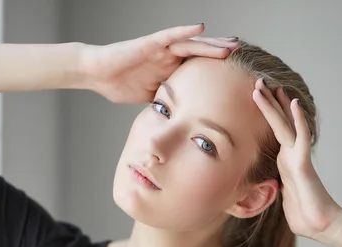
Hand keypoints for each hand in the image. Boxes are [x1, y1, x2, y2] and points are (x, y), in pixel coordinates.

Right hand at [80, 23, 239, 103]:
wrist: (98, 74)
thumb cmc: (120, 85)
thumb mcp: (151, 99)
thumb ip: (167, 104)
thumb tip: (181, 122)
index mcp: (170, 70)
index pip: (198, 69)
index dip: (216, 71)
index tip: (235, 76)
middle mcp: (169, 57)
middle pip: (200, 54)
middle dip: (220, 55)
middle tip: (243, 56)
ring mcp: (160, 49)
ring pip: (191, 44)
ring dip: (211, 45)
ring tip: (230, 46)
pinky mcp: (149, 44)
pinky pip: (170, 36)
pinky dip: (185, 32)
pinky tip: (200, 28)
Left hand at [253, 80, 341, 239]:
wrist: (320, 225)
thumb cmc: (304, 216)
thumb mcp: (284, 200)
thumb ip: (279, 190)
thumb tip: (275, 188)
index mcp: (285, 163)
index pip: (275, 134)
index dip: (268, 117)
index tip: (260, 98)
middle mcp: (291, 156)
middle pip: (278, 124)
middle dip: (268, 103)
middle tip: (258, 82)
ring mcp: (297, 157)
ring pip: (284, 126)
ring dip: (274, 106)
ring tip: (264, 86)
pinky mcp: (303, 163)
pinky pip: (301, 138)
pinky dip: (298, 120)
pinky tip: (294, 104)